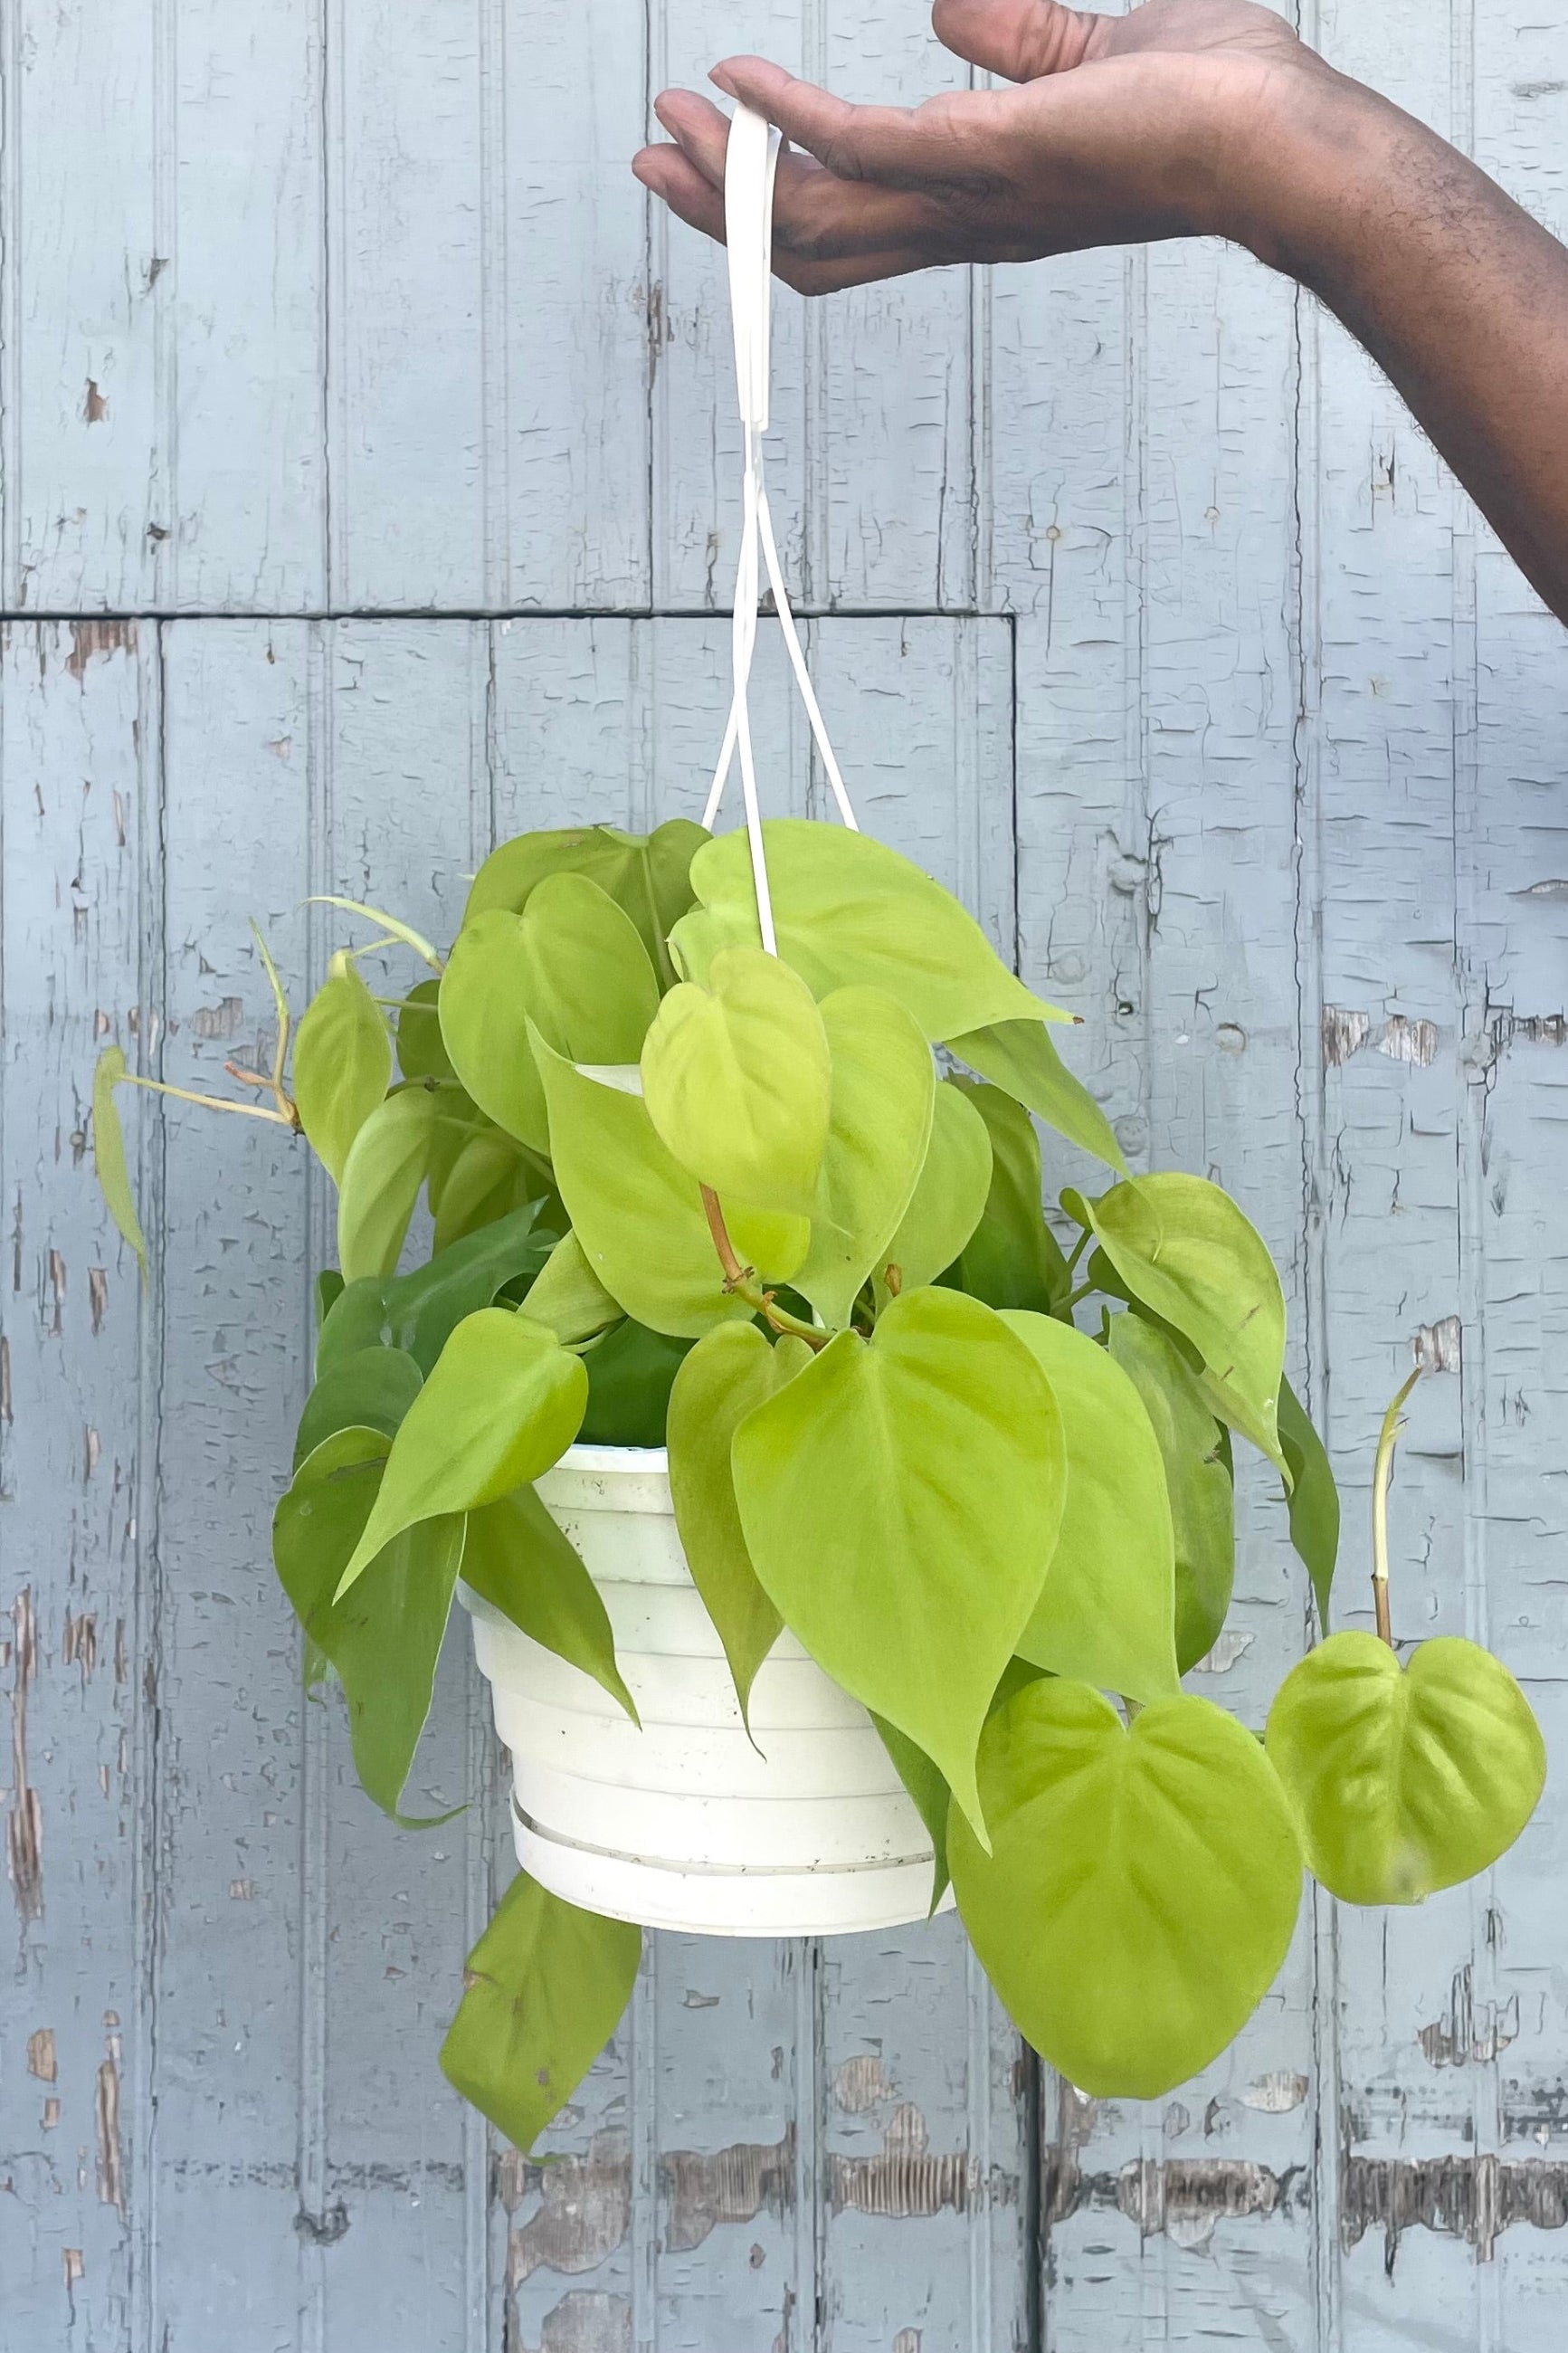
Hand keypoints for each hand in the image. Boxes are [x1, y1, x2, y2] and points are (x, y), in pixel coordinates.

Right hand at [632, 0, 1342, 292]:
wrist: (1271, 138)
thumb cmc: (1212, 103)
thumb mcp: (1088, 53)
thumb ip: (1012, 41)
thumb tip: (946, 12)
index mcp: (979, 200)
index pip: (856, 220)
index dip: (776, 196)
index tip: (718, 145)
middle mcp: (961, 220)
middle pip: (807, 244)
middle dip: (720, 209)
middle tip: (653, 153)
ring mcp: (966, 200)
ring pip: (809, 218)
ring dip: (729, 175)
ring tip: (672, 122)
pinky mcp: (980, 160)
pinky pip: (854, 147)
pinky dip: (788, 116)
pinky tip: (744, 79)